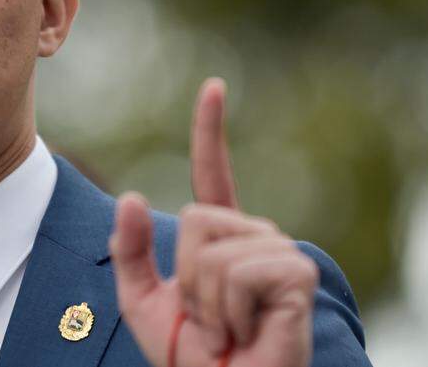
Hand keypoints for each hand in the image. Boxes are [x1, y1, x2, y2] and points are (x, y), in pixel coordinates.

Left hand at [110, 78, 318, 366]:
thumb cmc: (194, 358)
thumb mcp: (144, 303)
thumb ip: (131, 252)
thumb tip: (130, 195)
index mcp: (222, 238)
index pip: (213, 176)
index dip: (210, 132)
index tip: (213, 87)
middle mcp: (257, 237)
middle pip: (195, 218)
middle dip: (187, 279)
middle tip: (209, 322)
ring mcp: (281, 253)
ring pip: (212, 248)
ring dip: (207, 304)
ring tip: (230, 331)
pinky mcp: (296, 275)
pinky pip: (237, 271)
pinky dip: (228, 312)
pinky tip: (248, 332)